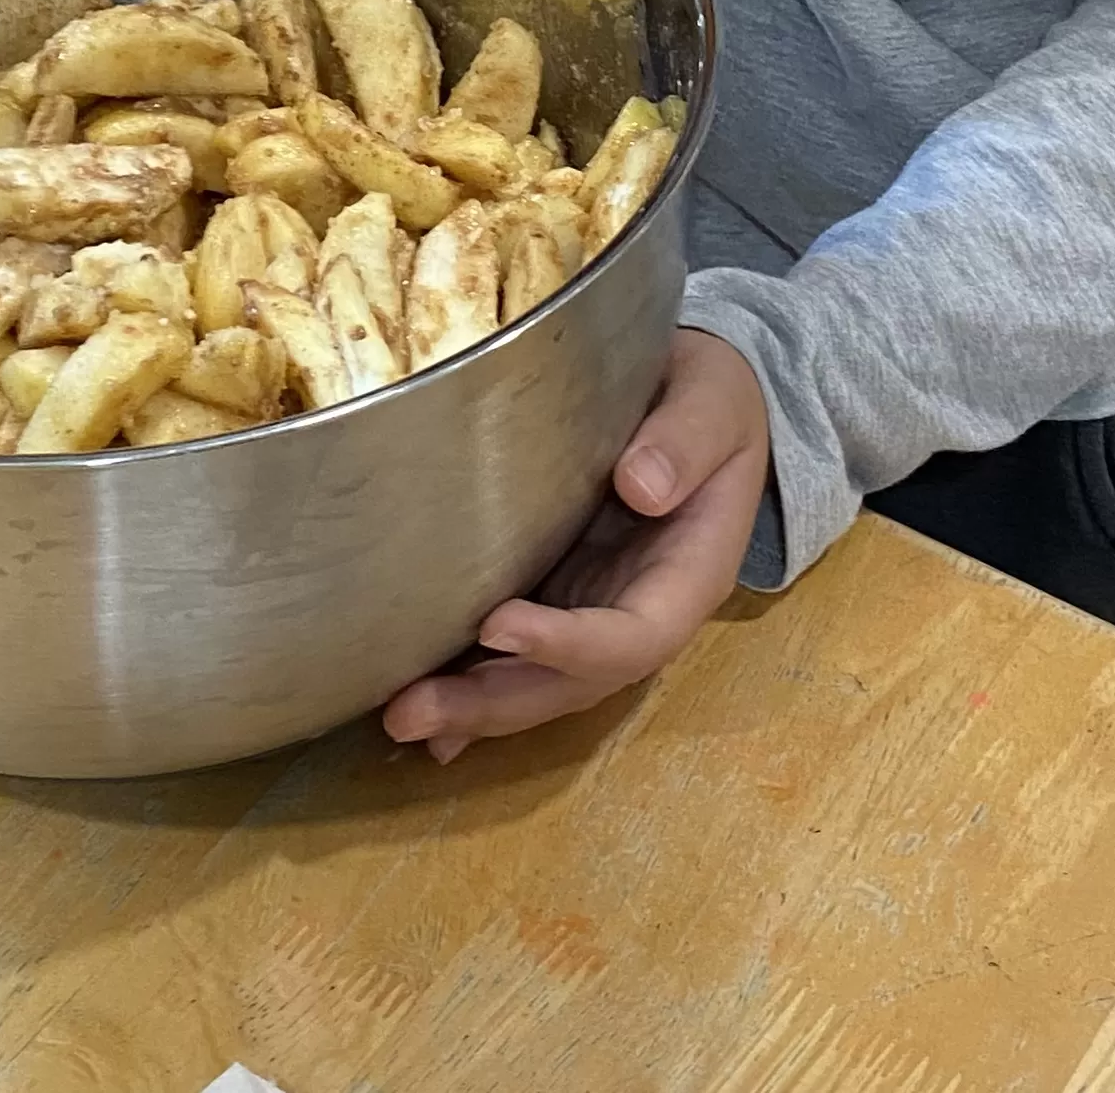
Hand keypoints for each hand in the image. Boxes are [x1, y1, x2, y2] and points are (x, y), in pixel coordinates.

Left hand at [382, 330, 769, 761]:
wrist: (702, 402)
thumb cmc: (712, 398)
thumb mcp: (714, 402)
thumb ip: (686, 438)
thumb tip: (641, 486)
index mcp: (690, 576)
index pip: (635, 636)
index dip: (568, 644)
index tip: (497, 625)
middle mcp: (641, 612)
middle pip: (574, 684)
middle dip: (495, 702)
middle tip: (407, 713)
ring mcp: (596, 609)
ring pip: (540, 683)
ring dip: (473, 707)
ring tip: (399, 717)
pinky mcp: (561, 594)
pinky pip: (518, 657)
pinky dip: (471, 685)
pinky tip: (418, 715)